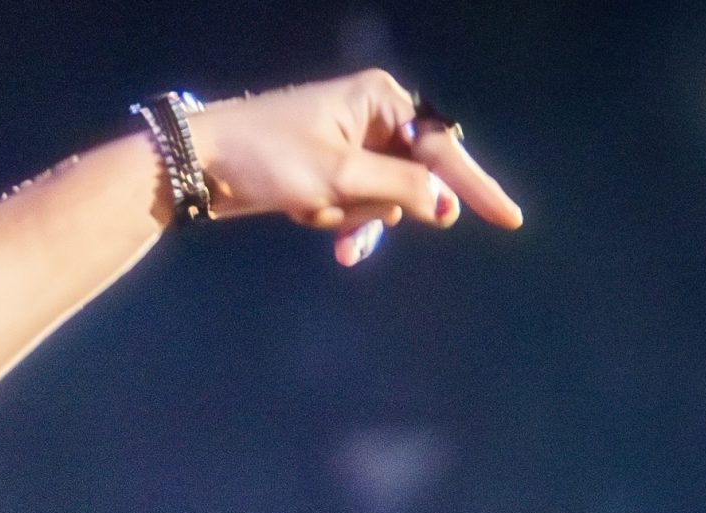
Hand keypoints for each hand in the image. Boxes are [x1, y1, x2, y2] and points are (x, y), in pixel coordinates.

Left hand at [186, 69, 524, 265]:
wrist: (196, 165)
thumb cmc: (267, 157)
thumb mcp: (338, 176)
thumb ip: (400, 188)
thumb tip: (445, 207)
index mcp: (380, 99)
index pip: (441, 147)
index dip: (472, 187)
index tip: (509, 220)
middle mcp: (371, 115)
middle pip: (411, 176)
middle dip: (380, 203)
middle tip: (340, 211)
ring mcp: (349, 144)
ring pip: (381, 197)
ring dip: (351, 214)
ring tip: (314, 212)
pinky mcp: (327, 170)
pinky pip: (353, 203)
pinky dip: (335, 217)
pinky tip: (307, 216)